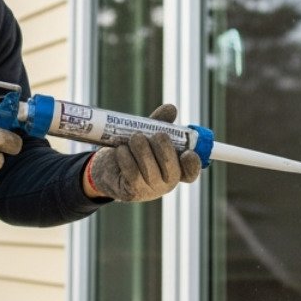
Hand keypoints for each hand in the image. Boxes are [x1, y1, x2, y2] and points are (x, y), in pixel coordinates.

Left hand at [84, 104, 201, 201]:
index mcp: (176, 168)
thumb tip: (171, 109)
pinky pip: (131, 171)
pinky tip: (120, 150)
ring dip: (140, 147)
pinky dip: (125, 156)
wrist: (108, 167)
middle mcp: (166, 182)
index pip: (191, 171)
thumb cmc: (134, 150)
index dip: (192, 164)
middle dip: (161, 144)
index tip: (188, 153)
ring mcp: (150, 189)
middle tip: (152, 134)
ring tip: (133, 138)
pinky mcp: (132, 192)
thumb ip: (161, 123)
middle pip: (170, 165)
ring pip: (148, 166)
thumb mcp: (148, 135)